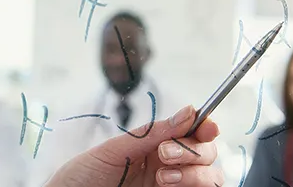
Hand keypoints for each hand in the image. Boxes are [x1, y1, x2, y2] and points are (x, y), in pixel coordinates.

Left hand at [46, 105, 222, 186]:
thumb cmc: (81, 178)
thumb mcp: (113, 151)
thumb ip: (152, 133)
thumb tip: (189, 112)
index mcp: (154, 148)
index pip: (192, 133)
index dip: (205, 126)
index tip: (205, 126)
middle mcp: (167, 168)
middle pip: (207, 154)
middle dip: (193, 150)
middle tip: (163, 154)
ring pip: (210, 177)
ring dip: (195, 173)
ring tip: (162, 177)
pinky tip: (168, 186)